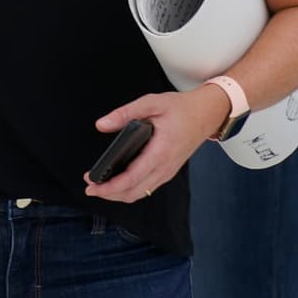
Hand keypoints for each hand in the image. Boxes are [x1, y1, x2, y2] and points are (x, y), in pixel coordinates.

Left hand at [83, 84, 229, 202]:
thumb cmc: (181, 108)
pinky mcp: (168, 170)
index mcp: (160, 151)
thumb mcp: (152, 102)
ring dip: (119, 194)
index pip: (131, 178)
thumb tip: (102, 125)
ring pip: (141, 193)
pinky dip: (130, 190)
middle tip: (90, 187)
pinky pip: (147, 187)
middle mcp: (165, 166)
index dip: (109, 186)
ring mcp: (168, 171)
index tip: (91, 186)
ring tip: (100, 186)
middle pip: (134, 192)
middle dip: (109, 194)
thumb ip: (125, 113)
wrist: (207, 114)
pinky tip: (117, 183)